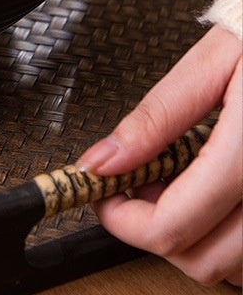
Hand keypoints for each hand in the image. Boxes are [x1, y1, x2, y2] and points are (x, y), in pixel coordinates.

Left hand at [77, 26, 241, 285]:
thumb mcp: (212, 63)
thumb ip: (157, 116)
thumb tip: (103, 161)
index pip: (173, 226)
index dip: (121, 219)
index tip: (101, 192)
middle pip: (201, 261)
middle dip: (151, 229)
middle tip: (133, 182)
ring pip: (233, 267)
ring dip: (192, 236)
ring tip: (173, 180)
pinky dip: (226, 235)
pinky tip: (210, 191)